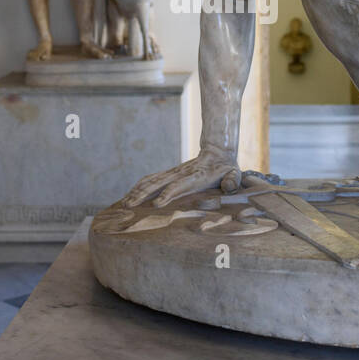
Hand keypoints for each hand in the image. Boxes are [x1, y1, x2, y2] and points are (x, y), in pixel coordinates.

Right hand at [116, 144, 240, 208]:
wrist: (217, 152)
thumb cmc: (226, 168)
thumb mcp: (234, 173)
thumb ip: (233, 180)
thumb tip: (229, 187)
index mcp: (195, 177)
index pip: (178, 186)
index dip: (168, 194)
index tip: (157, 204)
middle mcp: (180, 174)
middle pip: (158, 184)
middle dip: (143, 195)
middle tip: (129, 206)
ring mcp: (173, 173)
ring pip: (150, 181)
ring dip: (137, 191)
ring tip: (124, 204)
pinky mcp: (169, 174)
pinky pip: (150, 179)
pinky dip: (138, 187)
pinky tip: (129, 195)